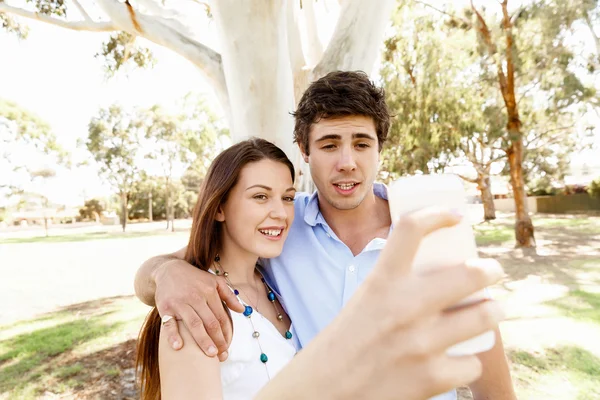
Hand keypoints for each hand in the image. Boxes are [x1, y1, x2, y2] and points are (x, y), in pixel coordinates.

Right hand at [154, 259, 244, 359]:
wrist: (168, 269)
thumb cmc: (195, 278)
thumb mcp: (214, 281)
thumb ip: (229, 295)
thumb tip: (242, 310)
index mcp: (209, 292)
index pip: (221, 317)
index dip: (226, 334)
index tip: (228, 348)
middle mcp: (196, 297)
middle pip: (210, 323)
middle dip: (218, 341)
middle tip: (222, 356)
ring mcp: (180, 302)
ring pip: (194, 324)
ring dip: (203, 341)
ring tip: (210, 355)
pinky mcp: (165, 307)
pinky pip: (169, 323)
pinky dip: (173, 335)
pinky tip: (179, 347)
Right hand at [257, 207, 505, 399]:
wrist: (324, 391)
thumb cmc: (345, 344)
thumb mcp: (365, 301)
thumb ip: (396, 287)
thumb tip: (439, 278)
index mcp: (381, 281)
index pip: (410, 229)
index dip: (438, 214)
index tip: (455, 214)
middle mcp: (405, 306)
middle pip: (471, 273)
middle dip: (491, 271)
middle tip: (492, 273)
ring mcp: (422, 343)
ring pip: (486, 316)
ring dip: (495, 311)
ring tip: (493, 311)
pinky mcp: (433, 377)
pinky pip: (472, 362)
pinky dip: (467, 361)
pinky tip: (457, 360)